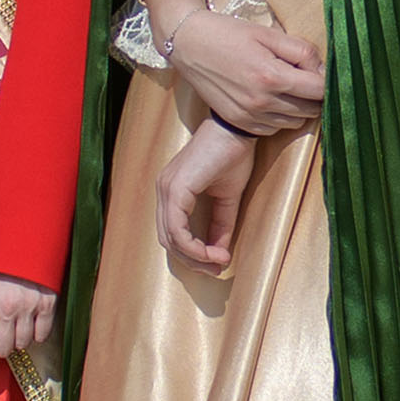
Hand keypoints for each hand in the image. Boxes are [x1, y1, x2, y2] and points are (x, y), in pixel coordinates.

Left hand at [0, 269, 56, 361]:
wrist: (24, 240)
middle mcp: (7, 310)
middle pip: (2, 350)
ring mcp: (29, 308)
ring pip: (22, 344)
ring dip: (18, 340)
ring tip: (15, 328)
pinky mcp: (47, 305)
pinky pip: (42, 335)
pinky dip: (37, 334)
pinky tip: (31, 324)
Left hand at [157, 116, 255, 271]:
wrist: (236, 131)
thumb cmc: (233, 156)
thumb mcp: (227, 199)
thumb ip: (220, 225)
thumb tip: (219, 255)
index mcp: (172, 191)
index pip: (172, 232)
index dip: (193, 253)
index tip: (217, 264)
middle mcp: (163, 190)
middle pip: (168, 240)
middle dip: (193, 260)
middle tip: (216, 270)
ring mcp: (166, 190)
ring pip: (171, 239)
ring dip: (195, 257)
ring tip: (219, 262)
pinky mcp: (174, 190)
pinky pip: (177, 230)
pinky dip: (194, 246)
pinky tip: (213, 252)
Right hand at [164, 5, 324, 135]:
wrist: (189, 45)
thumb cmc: (229, 34)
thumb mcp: (269, 34)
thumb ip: (301, 51)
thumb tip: (323, 70)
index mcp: (272, 76)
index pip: (319, 90)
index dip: (326, 80)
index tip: (321, 71)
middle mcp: (262, 101)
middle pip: (311, 109)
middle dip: (315, 95)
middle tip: (305, 77)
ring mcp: (249, 115)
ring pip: (295, 122)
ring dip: (298, 107)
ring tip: (287, 87)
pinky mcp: (238, 122)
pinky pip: (274, 129)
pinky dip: (279, 117)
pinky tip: (270, 98)